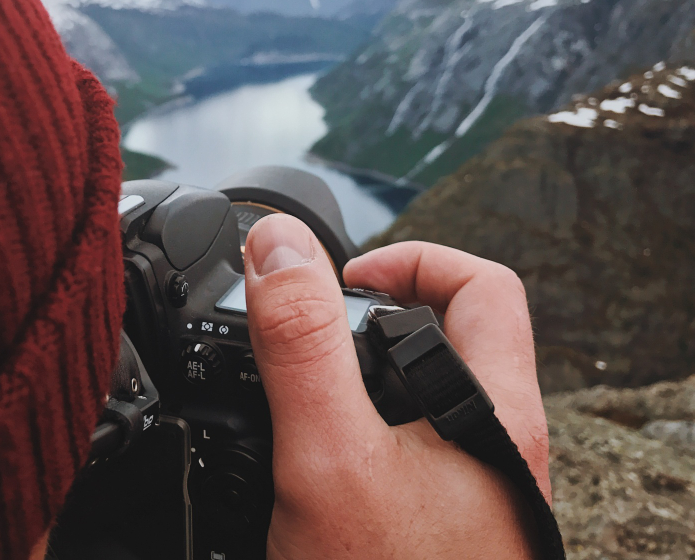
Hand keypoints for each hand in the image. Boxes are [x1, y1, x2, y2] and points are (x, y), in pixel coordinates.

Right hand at [243, 214, 549, 559]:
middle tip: (309, 329)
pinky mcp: (434, 528)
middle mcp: (494, 447)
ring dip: (357, 381)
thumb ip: (302, 344)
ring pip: (419, 399)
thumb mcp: (330, 455)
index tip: (342, 279)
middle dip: (374, 318)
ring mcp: (468, 491)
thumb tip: (278, 245)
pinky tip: (304, 462)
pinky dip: (352, 436)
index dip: (410, 260)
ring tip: (297, 392)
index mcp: (496, 410)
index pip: (482, 285)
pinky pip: (398, 454)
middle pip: (450, 337)